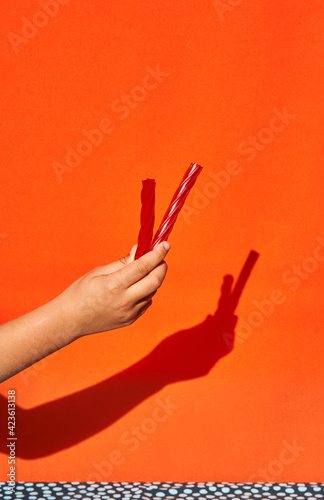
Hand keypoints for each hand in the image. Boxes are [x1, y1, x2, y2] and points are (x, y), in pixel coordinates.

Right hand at [55, 242, 169, 338]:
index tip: (165, 244)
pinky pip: (146, 302)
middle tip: (160, 257)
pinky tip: (135, 287)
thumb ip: (122, 262)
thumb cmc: (81, 292)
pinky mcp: (130, 320)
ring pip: (152, 291)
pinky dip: (146, 291)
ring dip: (153, 278)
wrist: (70, 320)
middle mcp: (125, 301)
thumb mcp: (99, 272)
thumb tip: (139, 250)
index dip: (157, 254)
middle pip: (155, 281)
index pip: (143, 267)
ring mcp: (129, 313)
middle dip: (161, 266)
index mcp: (114, 285)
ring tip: (141, 271)